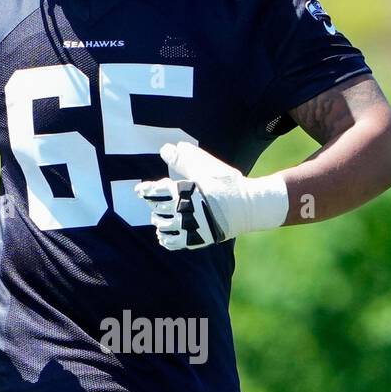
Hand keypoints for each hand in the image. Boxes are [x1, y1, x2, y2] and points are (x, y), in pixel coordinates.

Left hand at [134, 142, 287, 249]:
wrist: (250, 206)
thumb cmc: (228, 184)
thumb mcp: (205, 168)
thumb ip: (183, 159)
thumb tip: (166, 148)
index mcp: (184, 191)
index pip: (156, 191)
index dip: (146, 190)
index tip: (140, 190)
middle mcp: (184, 210)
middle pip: (158, 209)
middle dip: (154, 205)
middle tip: (154, 203)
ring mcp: (191, 226)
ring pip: (164, 227)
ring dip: (159, 222)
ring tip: (159, 220)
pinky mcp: (198, 239)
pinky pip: (175, 242)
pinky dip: (166, 239)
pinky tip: (164, 236)